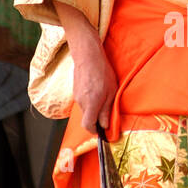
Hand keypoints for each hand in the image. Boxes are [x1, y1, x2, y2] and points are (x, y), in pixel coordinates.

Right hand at [53, 0, 117, 133]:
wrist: (88, 55)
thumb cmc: (102, 72)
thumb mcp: (111, 92)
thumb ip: (107, 110)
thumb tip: (105, 125)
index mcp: (91, 104)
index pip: (88, 126)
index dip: (95, 131)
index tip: (103, 131)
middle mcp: (81, 102)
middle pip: (87, 118)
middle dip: (97, 119)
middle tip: (108, 112)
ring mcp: (76, 96)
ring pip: (86, 110)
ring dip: (94, 108)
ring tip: (104, 97)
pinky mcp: (75, 91)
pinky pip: (83, 102)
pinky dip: (90, 101)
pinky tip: (97, 90)